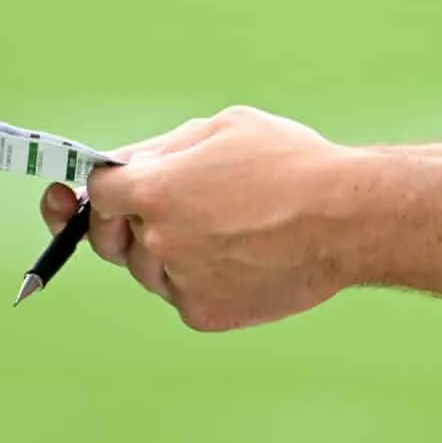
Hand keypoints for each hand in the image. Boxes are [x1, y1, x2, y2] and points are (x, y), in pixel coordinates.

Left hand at [44, 106, 363, 331]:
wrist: (345, 220)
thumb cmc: (289, 162)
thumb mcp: (222, 128)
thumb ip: (163, 149)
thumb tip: (124, 167)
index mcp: (153, 190)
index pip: (96, 192)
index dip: (101, 185)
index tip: (99, 188)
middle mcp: (156, 241)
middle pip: (108, 237)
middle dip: (118, 221)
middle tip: (145, 209)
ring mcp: (178, 282)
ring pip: (147, 268)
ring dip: (165, 248)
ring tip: (219, 224)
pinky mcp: (202, 314)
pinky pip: (181, 293)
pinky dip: (197, 275)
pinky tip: (237, 253)